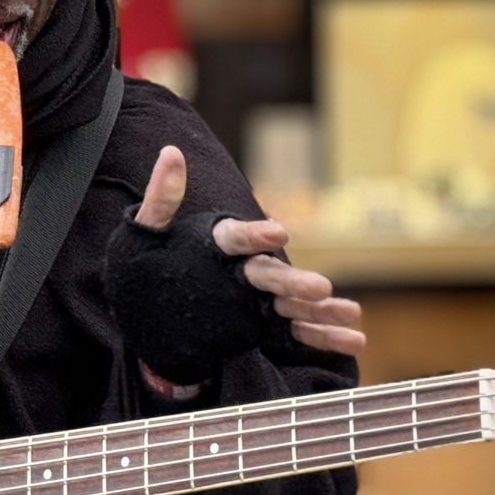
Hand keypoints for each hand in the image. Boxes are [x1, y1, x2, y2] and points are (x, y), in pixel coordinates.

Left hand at [136, 145, 364, 356]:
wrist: (143, 318)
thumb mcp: (140, 238)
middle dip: (292, 280)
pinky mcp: (256, 327)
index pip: (235, 236)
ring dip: (320, 308)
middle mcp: (239, 270)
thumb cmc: (140, 270)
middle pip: (268, 273)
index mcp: (214, 243)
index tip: (278, 233)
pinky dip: (322, 337)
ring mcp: (251, 300)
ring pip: (289, 302)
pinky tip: (354, 341)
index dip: (255, 235)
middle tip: (319, 287)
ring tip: (351, 313)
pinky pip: (293, 333)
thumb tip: (171, 153)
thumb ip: (160, 201)